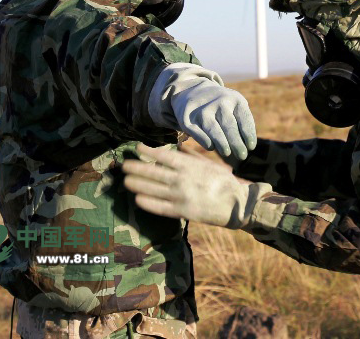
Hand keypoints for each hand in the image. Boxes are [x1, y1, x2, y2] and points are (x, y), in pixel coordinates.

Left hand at [122, 144, 268, 227]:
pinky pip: (158, 207)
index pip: (163, 156)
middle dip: (136, 168)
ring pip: (151, 189)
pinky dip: (146, 202)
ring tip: (126, 181)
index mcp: (189, 165)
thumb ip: (193, 156)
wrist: (236, 204)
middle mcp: (182, 179)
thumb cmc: (224, 181)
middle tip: (124, 165)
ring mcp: (180, 196)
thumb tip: (179, 147)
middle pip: (152, 172)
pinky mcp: (181, 211)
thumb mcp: (211, 163)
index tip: (137, 148)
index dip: (148, 151)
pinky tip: (137, 199)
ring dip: (136, 184)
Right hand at [168, 78, 256, 160]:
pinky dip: (205, 140)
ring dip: (222, 143)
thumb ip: (242, 122)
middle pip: (229, 126)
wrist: (193, 91)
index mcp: (235, 99)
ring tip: (227, 153)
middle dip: (236, 143)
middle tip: (242, 156)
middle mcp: (219, 102)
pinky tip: (211, 147)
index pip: (244, 118)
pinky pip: (198, 132)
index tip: (251, 147)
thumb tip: (247, 147)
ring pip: (214, 129)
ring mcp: (203, 110)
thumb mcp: (235, 106)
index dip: (248, 134)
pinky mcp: (189, 119)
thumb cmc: (222, 106)